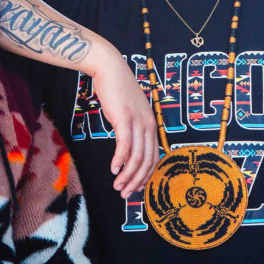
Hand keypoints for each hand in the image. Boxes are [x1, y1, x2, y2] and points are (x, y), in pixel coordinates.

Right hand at [89, 55, 158, 198]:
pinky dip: (119, 161)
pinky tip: (113, 170)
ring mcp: (138, 122)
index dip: (146, 176)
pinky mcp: (125, 119)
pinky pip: (125, 146)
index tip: (135, 188)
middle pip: (147, 161)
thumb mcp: (128, 113)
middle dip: (137, 181)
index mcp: (152, 124)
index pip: (154, 157)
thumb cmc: (117, 91)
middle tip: (125, 194)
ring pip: (137, 157)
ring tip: (118, 186)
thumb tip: (126, 151)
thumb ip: (131, 130)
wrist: (110, 69)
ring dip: (127, 175)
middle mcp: (149, 124)